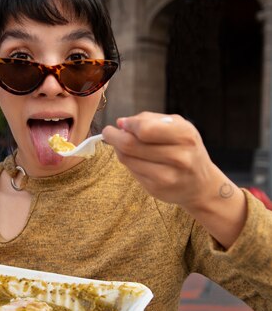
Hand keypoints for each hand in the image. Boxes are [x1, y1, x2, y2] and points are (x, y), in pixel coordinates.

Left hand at [102, 112, 246, 247]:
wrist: (201, 184)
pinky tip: (135, 159)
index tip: (122, 123)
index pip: (145, 128)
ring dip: (118, 149)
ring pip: (127, 159)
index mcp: (185, 135)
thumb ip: (150, 120)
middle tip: (108, 132)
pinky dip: (128, 163)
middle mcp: (179, 157)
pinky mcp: (156, 189)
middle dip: (114, 136)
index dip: (128, 124)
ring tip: (121, 144)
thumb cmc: (186, 149)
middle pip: (130, 145)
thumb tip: (121, 123)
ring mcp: (167, 176)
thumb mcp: (178, 127)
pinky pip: (131, 171)